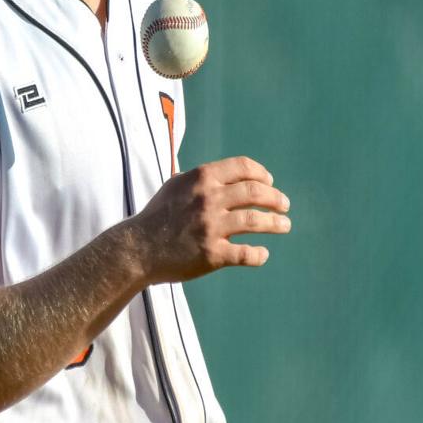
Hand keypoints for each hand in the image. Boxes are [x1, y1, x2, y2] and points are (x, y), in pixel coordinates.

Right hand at [128, 156, 290, 283]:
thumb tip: (221, 173)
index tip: (270, 182)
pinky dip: (259, 255)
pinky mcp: (212, 254)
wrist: (137, 249)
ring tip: (285, 225)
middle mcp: (209, 199)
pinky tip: (262, 254)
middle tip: (284, 205)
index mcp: (201, 179)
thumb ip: (199, 179)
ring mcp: (211, 227)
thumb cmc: (156, 217)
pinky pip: (246, 254)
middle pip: (255, 192)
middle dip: (276, 198)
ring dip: (276, 223)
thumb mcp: (175, 186)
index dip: (261, 174)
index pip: (243, 167)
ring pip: (256, 221)